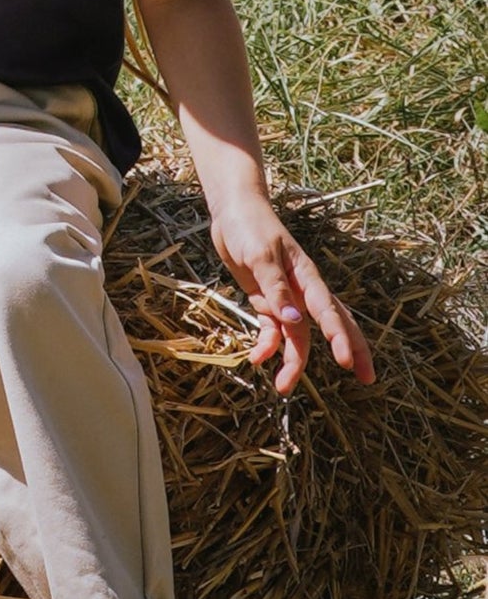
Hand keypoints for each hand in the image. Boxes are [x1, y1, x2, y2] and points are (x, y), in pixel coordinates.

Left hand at [208, 193, 373, 395]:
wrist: (232, 211)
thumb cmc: (251, 227)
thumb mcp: (261, 256)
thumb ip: (276, 289)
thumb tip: (294, 322)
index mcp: (307, 278)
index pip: (329, 312)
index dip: (340, 338)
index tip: (347, 363)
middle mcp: (302, 291)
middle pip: (331, 326)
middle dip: (349, 351)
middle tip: (366, 379)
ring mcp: (286, 298)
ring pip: (298, 336)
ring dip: (293, 361)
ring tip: (283, 387)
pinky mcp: (267, 301)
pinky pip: (272, 330)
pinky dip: (267, 345)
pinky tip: (258, 358)